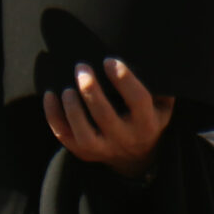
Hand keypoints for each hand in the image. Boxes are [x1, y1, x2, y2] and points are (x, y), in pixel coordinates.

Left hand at [42, 58, 174, 179]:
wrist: (137, 156)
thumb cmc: (147, 119)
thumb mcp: (162, 106)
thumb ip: (158, 86)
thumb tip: (147, 57)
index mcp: (147, 123)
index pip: (138, 100)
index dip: (124, 79)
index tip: (109, 61)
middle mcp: (125, 138)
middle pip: (105, 116)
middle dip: (91, 90)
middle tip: (81, 67)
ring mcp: (103, 148)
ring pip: (83, 132)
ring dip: (72, 108)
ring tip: (67, 87)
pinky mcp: (83, 151)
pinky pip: (64, 135)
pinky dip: (53, 116)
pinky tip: (51, 96)